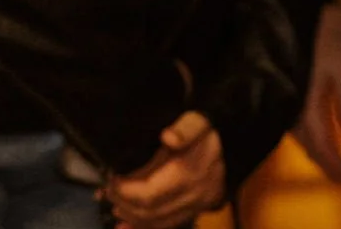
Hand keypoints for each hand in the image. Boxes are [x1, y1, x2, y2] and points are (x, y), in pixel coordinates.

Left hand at [103, 111, 225, 228]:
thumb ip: (185, 128)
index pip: (150, 194)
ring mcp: (196, 207)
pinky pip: (168, 225)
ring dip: (132, 218)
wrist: (234, 143)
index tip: (110, 179)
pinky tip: (126, 225)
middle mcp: (193, 196)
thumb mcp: (198, 121)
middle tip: (106, 191)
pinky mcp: (196, 212)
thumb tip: (169, 137)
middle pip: (150, 212)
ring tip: (115, 204)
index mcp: (189, 174)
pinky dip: (145, 227)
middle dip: (124, 204)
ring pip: (157, 223)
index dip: (125, 191)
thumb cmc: (209, 131)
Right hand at [291, 1, 340, 185]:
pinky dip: (315, 131)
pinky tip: (328, 130)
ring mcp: (285, 97)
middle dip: (330, 162)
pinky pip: (300, 120)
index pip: (321, 147)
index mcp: (303, 105)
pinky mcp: (285, 86)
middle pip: (310, 146)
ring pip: (304, 134)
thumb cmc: (322, 29)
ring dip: (322, 148)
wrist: (291, 0)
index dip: (337, 167)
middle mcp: (289, 108)